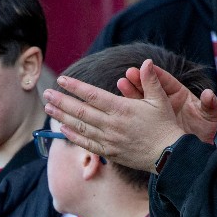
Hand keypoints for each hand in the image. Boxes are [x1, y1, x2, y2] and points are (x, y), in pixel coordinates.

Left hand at [43, 59, 192, 171]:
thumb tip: (146, 61)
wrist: (170, 155)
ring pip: (80, 127)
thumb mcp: (160, 100)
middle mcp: (111, 124)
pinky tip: (62, 129)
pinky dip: (73, 136)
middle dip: (61, 101)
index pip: (93, 95)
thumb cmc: (165, 125)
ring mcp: (108, 140)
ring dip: (62, 117)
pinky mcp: (109, 152)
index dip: (75, 87)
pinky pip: (86, 144)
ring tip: (48, 108)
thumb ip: (150, 80)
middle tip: (46, 93)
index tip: (62, 80)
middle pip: (81, 111)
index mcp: (122, 109)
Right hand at [117, 63, 216, 143]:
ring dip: (130, 92)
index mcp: (180, 94)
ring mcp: (155, 112)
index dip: (156, 74)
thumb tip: (209, 94)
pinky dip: (128, 110)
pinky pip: (136, 114)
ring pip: (141, 100)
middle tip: (128, 73)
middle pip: (151, 88)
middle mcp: (166, 101)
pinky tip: (118, 105)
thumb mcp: (208, 118)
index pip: (166, 81)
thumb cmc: (203, 131)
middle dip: (139, 80)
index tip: (146, 67)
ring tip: (121, 84)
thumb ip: (209, 105)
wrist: (192, 150)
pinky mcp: (147, 123)